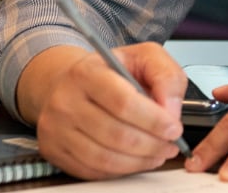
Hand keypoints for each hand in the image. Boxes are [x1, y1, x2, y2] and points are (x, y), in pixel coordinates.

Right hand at [21, 44, 186, 178]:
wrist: (69, 83)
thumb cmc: (108, 71)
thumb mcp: (143, 57)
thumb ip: (166, 76)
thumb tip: (170, 110)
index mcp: (87, 72)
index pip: (123, 102)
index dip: (153, 120)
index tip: (173, 128)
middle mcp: (66, 100)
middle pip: (116, 134)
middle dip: (152, 144)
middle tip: (171, 144)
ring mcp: (56, 128)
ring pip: (105, 158)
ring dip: (140, 161)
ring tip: (157, 153)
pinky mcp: (54, 150)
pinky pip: (92, 171)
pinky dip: (120, 170)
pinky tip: (135, 160)